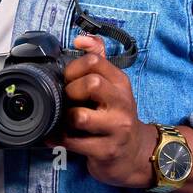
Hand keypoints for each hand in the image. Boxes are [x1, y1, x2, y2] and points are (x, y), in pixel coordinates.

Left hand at [43, 33, 158, 189]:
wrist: (135, 153)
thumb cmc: (116, 115)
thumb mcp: (112, 85)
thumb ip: (98, 58)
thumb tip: (81, 39)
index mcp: (120, 83)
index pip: (95, 61)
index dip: (74, 68)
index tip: (69, 80)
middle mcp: (122, 103)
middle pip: (91, 84)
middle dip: (70, 91)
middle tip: (68, 101)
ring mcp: (116, 129)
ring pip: (80, 116)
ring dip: (65, 118)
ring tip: (64, 120)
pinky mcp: (106, 151)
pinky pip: (73, 143)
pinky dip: (59, 139)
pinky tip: (57, 136)